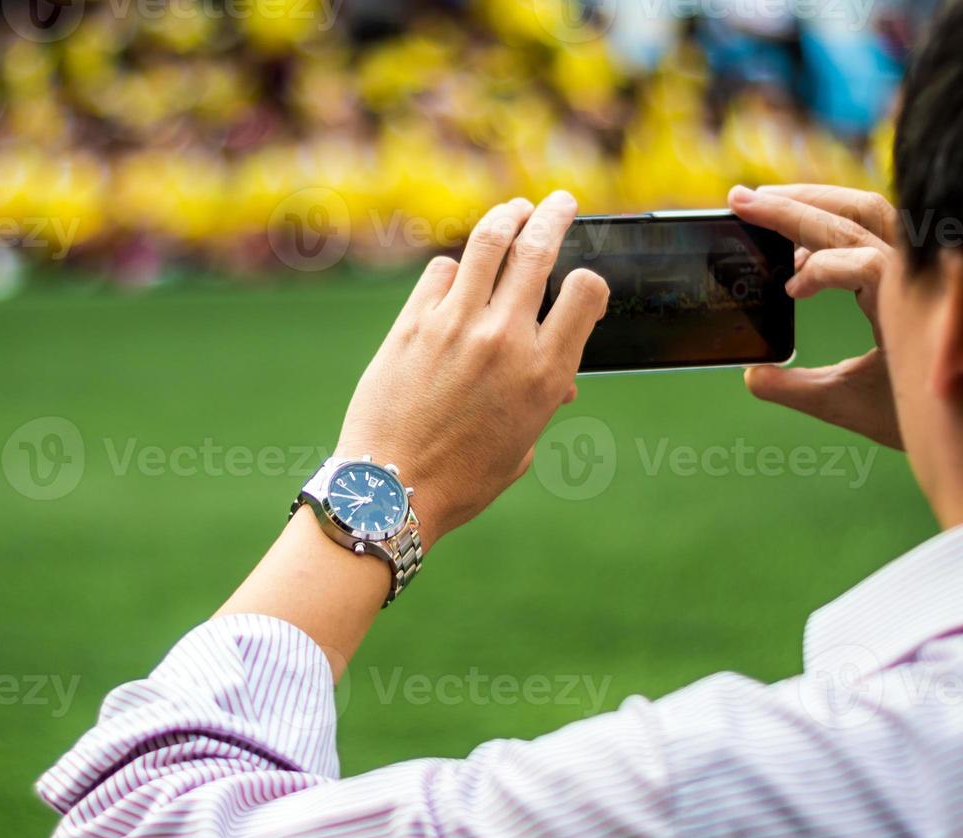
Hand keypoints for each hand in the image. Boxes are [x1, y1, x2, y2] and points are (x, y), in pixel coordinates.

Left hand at [334, 192, 607, 547]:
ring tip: (515, 209)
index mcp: (544, 374)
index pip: (586, 291)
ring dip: (507, 216)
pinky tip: (458, 272)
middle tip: (559, 202)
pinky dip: (454, 269)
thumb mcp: (521, 446)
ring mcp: (455, 326)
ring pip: (488, 242)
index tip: (579, 281)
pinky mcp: (411, 325)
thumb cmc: (462, 480)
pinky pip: (440, 273)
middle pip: (539, 249)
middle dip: (555, 215)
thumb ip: (542, 402)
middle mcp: (504, 341)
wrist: (392, 492)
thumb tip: (559, 380)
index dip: (588, 280)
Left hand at [728, 184, 903, 448]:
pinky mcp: (917, 296)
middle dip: (797, 198)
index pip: (855, 233)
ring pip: (857, 219)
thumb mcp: (840, 397)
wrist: (954, 445)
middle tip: (741, 197)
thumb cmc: (918, 422)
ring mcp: (918, 279)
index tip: (765, 226)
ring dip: (797, 210)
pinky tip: (793, 285)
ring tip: (747, 206)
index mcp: (898, 288)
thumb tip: (753, 376)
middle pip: (857, 209)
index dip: (811, 221)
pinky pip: (864, 263)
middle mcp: (912, 273)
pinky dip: (824, 268)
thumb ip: (794, 385)